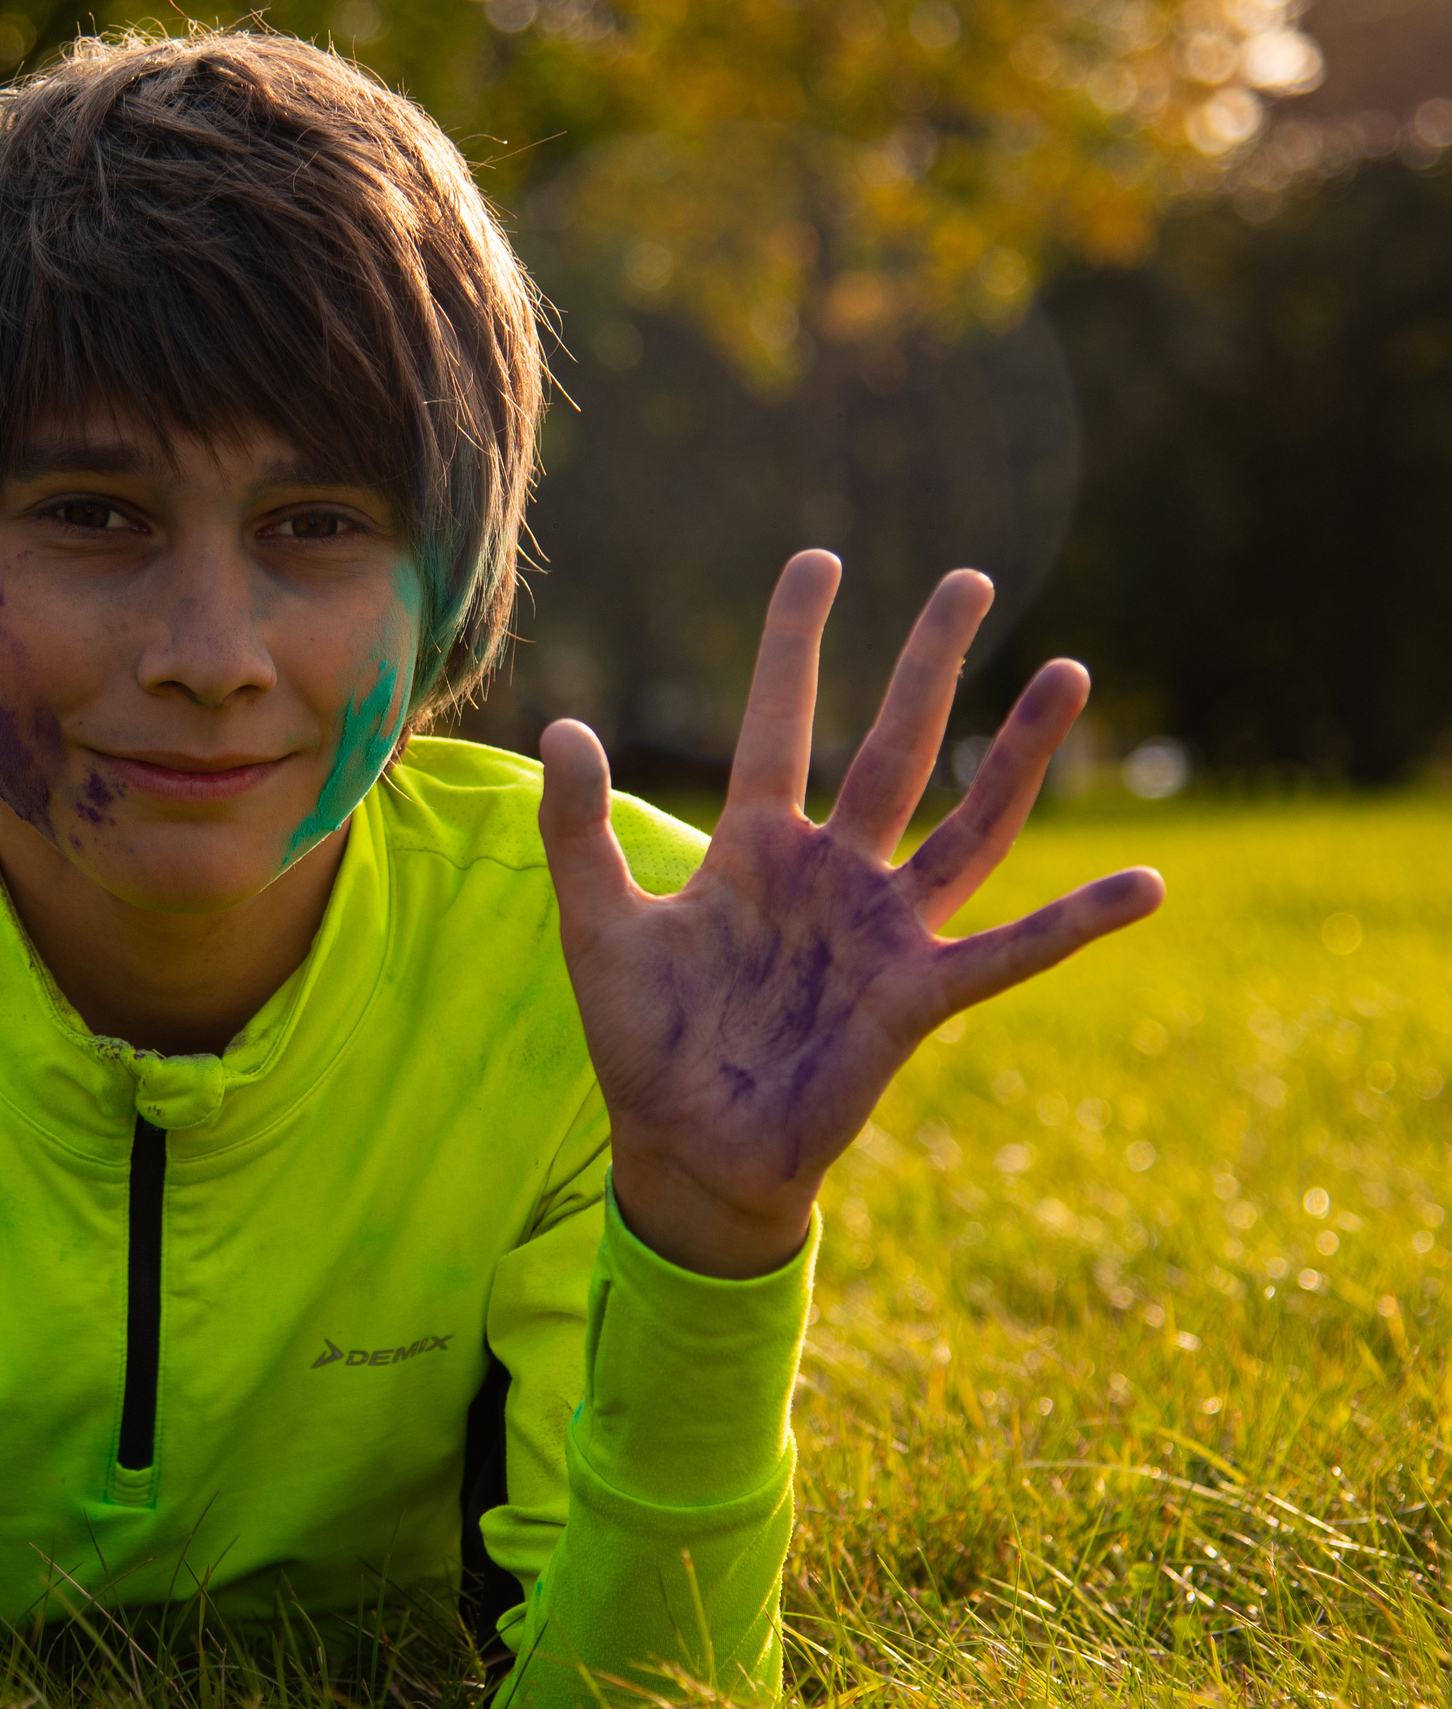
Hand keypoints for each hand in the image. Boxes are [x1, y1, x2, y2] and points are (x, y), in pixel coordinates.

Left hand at [539, 550, 1163, 1278]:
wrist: (686, 1148)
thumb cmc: (643, 1041)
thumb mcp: (596, 926)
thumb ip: (577, 828)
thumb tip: (563, 725)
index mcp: (752, 848)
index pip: (778, 722)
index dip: (794, 644)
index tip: (818, 561)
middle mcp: (830, 873)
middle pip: (891, 746)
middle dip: (929, 664)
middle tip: (970, 579)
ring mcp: (882, 930)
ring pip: (966, 822)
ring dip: (1018, 752)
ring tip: (1069, 672)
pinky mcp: (917, 995)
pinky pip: (1010, 950)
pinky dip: (1077, 922)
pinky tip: (1145, 885)